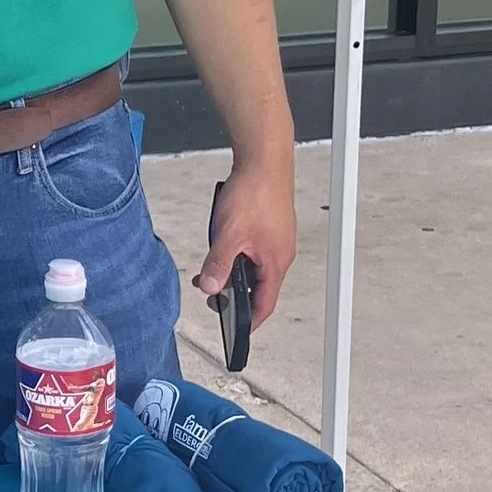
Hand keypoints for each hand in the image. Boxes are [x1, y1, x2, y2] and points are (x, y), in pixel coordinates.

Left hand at [198, 157, 297, 321]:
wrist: (265, 159)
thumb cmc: (255, 193)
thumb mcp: (229, 234)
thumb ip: (218, 264)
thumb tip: (210, 288)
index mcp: (275, 262)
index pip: (265, 303)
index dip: (250, 320)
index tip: (237, 331)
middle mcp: (281, 254)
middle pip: (260, 286)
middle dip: (236, 294)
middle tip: (213, 294)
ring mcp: (277, 239)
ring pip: (255, 267)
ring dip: (235, 272)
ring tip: (212, 269)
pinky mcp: (271, 226)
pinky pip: (254, 250)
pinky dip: (239, 255)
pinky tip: (223, 245)